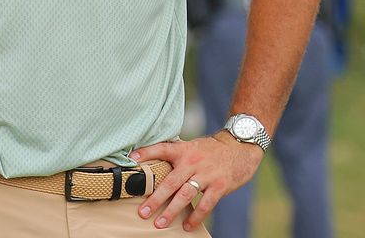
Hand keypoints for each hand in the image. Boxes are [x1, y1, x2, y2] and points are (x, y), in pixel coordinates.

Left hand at [131, 134, 262, 230]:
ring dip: (172, 211)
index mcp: (183, 150)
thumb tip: (152, 161)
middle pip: (170, 182)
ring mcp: (206, 175)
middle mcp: (192, 162)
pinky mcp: (220, 186)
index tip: (131, 159)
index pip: (161, 149)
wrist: (240, 146)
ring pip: (185, 195)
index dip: (146, 153)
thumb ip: (175, 154)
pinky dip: (196, 216)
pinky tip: (187, 226)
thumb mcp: (191, 146)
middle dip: (155, 199)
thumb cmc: (211, 149)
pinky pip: (206, 204)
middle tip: (143, 212)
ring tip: (160, 223)